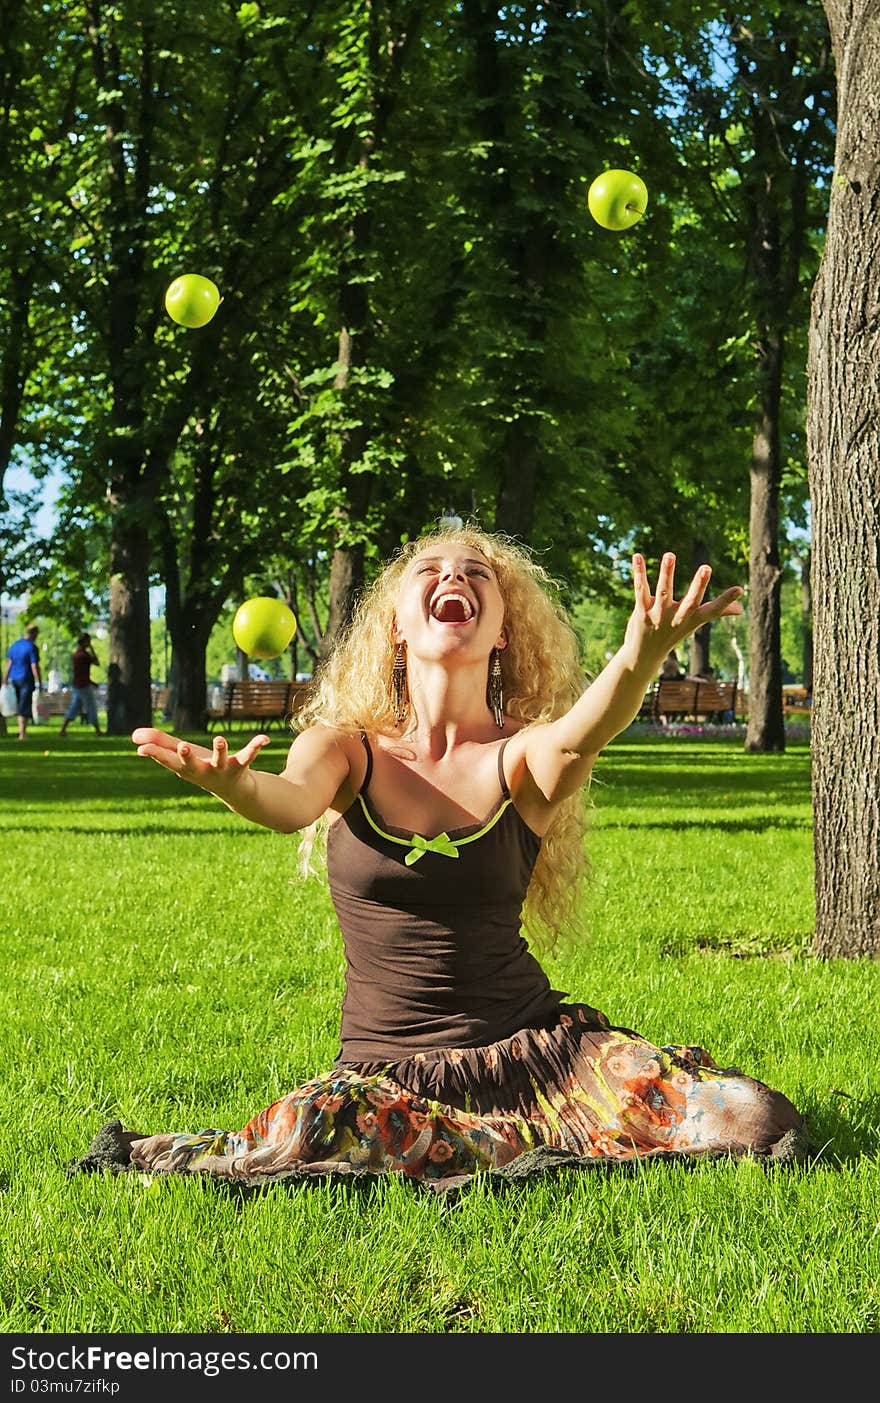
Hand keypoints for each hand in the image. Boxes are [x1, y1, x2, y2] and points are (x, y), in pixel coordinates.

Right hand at [130, 728, 270, 799]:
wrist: (234, 791)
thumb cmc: (203, 769)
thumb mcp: (181, 757)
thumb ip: (159, 744)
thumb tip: (133, 737)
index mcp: (186, 768)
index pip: (168, 760)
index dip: (155, 754)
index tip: (141, 748)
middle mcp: (203, 771)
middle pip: (192, 765)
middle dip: (187, 756)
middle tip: (182, 746)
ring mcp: (222, 769)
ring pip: (221, 760)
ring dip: (221, 750)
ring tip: (220, 739)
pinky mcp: (241, 765)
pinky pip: (249, 755)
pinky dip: (256, 746)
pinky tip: (264, 738)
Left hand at [624, 553, 743, 675]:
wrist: (644, 656)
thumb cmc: (673, 634)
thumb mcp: (694, 623)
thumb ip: (716, 612)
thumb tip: (741, 609)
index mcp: (692, 619)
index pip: (712, 611)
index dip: (726, 601)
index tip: (739, 589)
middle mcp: (676, 618)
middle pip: (690, 602)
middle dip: (698, 585)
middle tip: (707, 568)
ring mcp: (658, 616)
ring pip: (663, 591)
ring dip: (668, 573)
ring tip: (670, 555)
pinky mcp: (641, 612)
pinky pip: (641, 590)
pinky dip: (640, 573)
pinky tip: (637, 556)